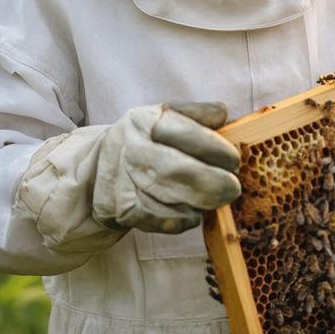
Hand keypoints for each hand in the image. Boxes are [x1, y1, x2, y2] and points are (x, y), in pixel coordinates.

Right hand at [92, 102, 240, 233]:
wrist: (99, 166)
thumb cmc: (148, 141)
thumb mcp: (167, 117)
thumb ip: (197, 114)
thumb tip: (222, 113)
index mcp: (145, 120)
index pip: (182, 131)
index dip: (213, 148)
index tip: (234, 161)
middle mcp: (130, 148)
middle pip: (171, 167)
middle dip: (209, 181)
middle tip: (233, 189)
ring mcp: (121, 179)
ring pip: (161, 196)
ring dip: (195, 201)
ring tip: (217, 201)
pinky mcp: (118, 207)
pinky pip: (149, 218)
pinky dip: (175, 220)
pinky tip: (192, 217)